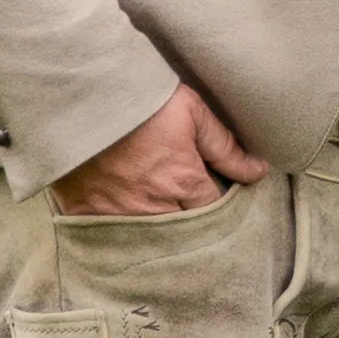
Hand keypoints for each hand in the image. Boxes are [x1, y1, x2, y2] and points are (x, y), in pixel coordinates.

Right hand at [50, 82, 266, 218]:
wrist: (80, 94)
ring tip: (162, 226)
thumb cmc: (140, 99)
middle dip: (193, 231)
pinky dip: (120, 237)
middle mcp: (155, 207)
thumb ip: (224, 146)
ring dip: (160, 239)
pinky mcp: (87, 215)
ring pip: (150, 243)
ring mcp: (119, 215)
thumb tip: (258, 171)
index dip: (219, 208)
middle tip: (192, 221)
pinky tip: (126, 232)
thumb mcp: (191, 112)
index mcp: (184, 183)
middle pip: (185, 234)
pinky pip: (110, 239)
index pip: (214, 212)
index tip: (216, 199)